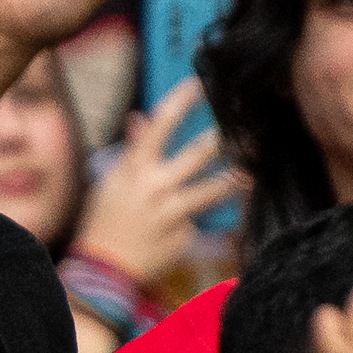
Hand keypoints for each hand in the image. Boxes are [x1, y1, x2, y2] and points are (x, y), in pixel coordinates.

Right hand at [71, 81, 241, 284]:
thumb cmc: (103, 221)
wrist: (103, 268)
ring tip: (250, 172)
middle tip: (246, 127)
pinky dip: (199, 218)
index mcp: (133, 170)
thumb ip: (132, 152)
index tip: (198, 84)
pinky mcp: (186, 233)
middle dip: (226, 138)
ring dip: (236, 177)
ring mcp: (174, 211)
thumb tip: (139, 120)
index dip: (180, 102)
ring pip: (216, 188)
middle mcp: (156, 186)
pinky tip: (190, 223)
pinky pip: (201, 220)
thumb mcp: (111, 182)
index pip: (159, 126)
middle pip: (199, 153)